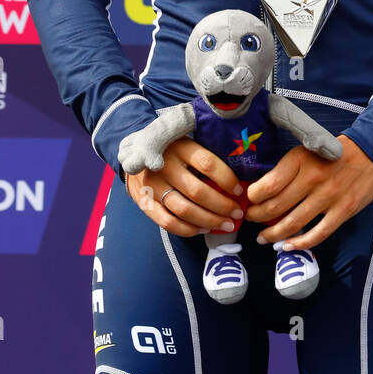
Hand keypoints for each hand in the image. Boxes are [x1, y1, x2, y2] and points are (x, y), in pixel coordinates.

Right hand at [125, 137, 245, 237]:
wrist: (133, 154)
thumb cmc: (171, 150)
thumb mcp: (187, 143)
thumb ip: (205, 156)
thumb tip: (238, 178)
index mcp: (180, 147)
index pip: (208, 164)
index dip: (227, 179)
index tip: (239, 191)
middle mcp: (165, 166)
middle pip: (198, 191)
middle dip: (222, 206)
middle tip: (237, 214)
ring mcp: (153, 186)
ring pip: (184, 210)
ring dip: (209, 221)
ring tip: (226, 224)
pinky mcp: (145, 202)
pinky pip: (168, 222)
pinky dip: (188, 230)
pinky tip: (203, 229)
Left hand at [244, 137, 372, 249]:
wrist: (370, 152)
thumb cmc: (333, 153)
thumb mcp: (306, 151)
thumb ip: (287, 170)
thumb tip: (262, 191)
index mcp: (300, 160)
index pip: (268, 185)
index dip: (253, 198)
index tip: (249, 201)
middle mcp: (312, 178)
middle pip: (276, 207)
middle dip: (258, 217)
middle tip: (252, 219)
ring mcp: (329, 197)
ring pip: (293, 223)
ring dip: (273, 234)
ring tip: (264, 238)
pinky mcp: (343, 211)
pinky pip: (318, 234)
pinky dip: (300, 244)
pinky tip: (287, 247)